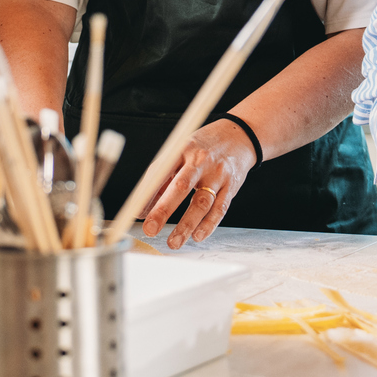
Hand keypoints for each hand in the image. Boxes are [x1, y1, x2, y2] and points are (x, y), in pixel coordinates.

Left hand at [138, 120, 255, 249]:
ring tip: (173, 242)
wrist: (240, 135)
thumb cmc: (204, 146)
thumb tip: (143, 208)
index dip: (147, 193)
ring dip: (186, 225)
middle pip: (180, 187)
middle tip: (150, 229)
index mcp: (182, 149)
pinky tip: (198, 236)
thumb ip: (162, 178)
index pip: (161, 171)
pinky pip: (220, 208)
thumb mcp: (181, 152)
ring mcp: (218, 174)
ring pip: (201, 202)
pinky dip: (208, 224)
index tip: (136, 212)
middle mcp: (200, 161)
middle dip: (163, 210)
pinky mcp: (231, 186)